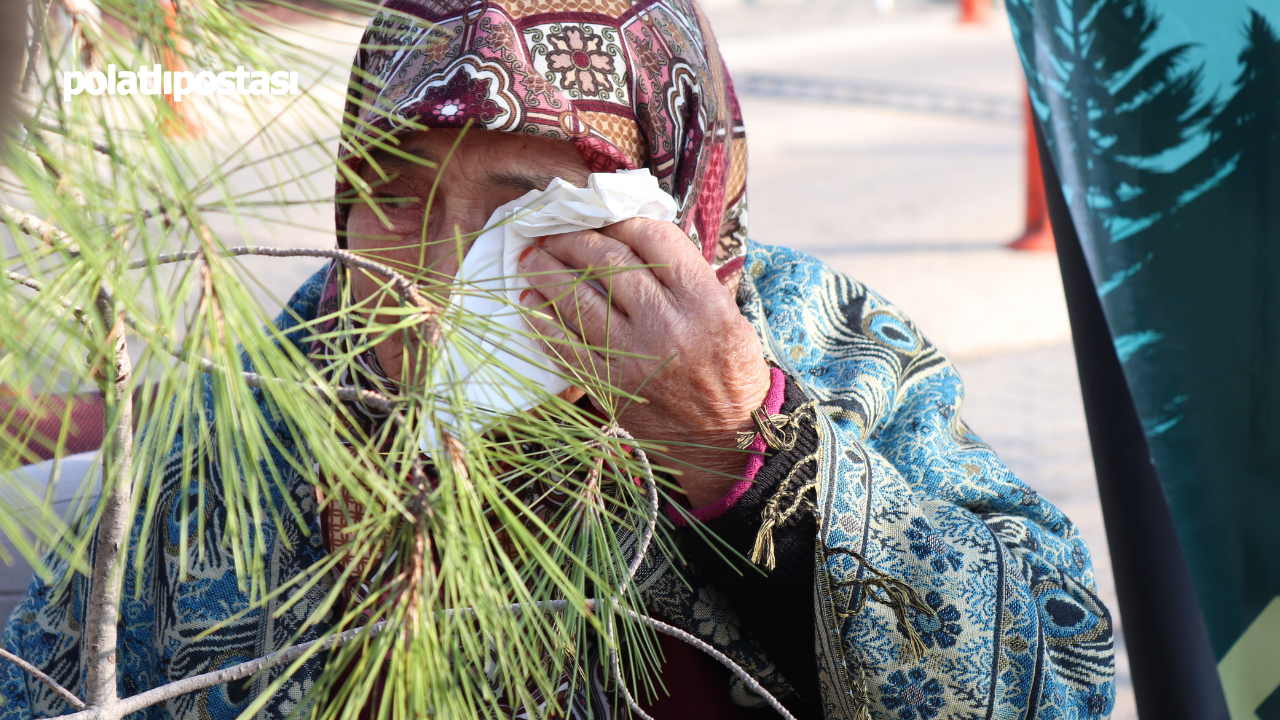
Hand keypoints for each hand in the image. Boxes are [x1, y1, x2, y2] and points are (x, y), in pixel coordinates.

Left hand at [517, 218, 770, 508]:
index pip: (653, 239)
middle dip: (573, 240)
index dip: (620, 221)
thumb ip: (685, 277)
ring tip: (531, 258)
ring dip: (548, 272)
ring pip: (580, 299)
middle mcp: (669, 325)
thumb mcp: (727, 314)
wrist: (727, 438)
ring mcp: (635, 358)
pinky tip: (528, 303)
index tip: (601, 217)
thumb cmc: (728, 370)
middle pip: (609, 263)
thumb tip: (632, 236)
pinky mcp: (610, 387)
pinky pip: (564, 346)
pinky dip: (541, 321)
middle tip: (551, 232)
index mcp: (703, 301)